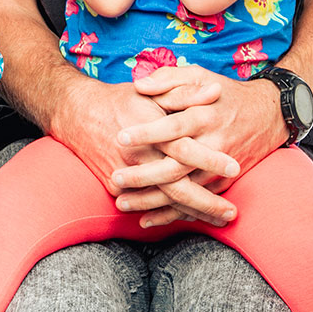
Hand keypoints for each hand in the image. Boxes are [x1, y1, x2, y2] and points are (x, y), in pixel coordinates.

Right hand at [56, 79, 241, 226]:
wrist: (77, 112)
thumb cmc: (122, 99)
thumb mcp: (154, 91)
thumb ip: (186, 92)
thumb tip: (216, 91)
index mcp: (151, 129)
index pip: (185, 147)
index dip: (210, 158)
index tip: (235, 167)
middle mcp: (139, 156)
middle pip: (177, 186)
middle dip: (206, 203)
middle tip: (232, 214)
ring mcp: (126, 175)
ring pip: (164, 201)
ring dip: (192, 214)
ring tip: (219, 221)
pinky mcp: (116, 187)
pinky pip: (147, 204)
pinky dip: (168, 215)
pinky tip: (189, 220)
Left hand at [112, 64, 286, 221]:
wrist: (268, 115)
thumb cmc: (225, 93)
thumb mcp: (199, 75)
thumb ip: (169, 79)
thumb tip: (139, 85)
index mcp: (204, 116)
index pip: (172, 127)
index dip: (147, 133)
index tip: (120, 137)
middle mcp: (213, 144)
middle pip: (175, 166)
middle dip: (144, 175)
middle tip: (116, 178)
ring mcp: (219, 168)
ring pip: (183, 190)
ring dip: (152, 200)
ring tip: (122, 203)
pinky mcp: (223, 183)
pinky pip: (195, 203)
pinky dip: (172, 214)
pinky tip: (148, 219)